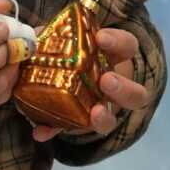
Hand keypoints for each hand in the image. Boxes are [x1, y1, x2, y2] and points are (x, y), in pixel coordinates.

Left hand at [30, 24, 152, 141]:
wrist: (50, 74)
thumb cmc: (63, 50)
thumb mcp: (56, 39)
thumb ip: (48, 40)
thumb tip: (33, 44)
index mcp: (110, 59)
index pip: (127, 47)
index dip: (119, 42)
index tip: (101, 38)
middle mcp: (111, 87)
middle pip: (136, 93)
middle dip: (124, 88)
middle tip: (106, 81)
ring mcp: (98, 109)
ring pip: (114, 120)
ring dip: (105, 117)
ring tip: (95, 113)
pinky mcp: (75, 124)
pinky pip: (68, 131)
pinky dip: (52, 130)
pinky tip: (40, 131)